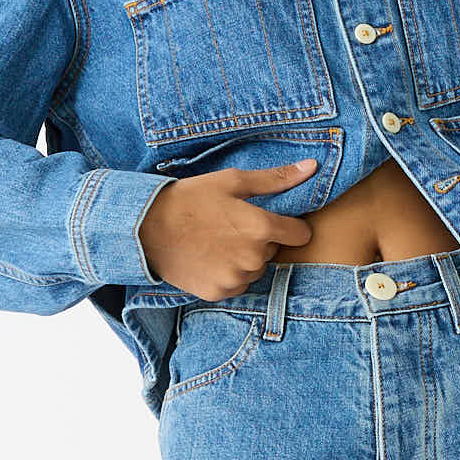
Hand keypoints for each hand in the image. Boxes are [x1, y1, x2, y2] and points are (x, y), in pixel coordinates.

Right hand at [137, 158, 320, 298]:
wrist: (147, 228)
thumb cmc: (190, 199)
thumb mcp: (231, 181)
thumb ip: (275, 179)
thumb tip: (312, 167)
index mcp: (260, 227)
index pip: (300, 234)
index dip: (290, 225)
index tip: (274, 220)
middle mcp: (253, 257)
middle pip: (274, 251)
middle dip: (260, 240)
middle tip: (230, 226)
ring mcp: (236, 278)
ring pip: (256, 269)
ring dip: (245, 258)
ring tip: (217, 242)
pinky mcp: (219, 292)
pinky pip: (236, 284)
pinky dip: (227, 273)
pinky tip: (209, 258)